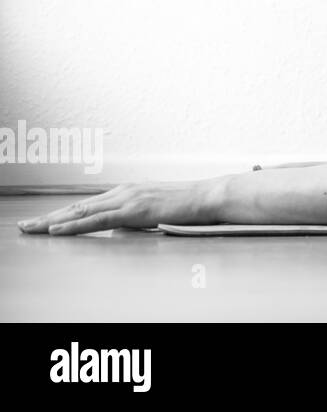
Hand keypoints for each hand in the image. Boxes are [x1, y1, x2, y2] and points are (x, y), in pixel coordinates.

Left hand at [16, 179, 225, 234]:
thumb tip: (121, 227)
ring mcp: (127, 199)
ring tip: (31, 229)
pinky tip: (57, 229)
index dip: (61, 213)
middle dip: (48, 217)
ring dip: (52, 221)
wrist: (208, 196)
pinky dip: (74, 225)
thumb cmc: (188, 205)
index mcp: (127, 192)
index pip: (86, 204)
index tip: (41, 221)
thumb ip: (135, 216)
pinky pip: (97, 219)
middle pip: (77, 206)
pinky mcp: (134, 210)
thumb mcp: (156, 211)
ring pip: (81, 211)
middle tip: (24, 227)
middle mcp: (122, 191)